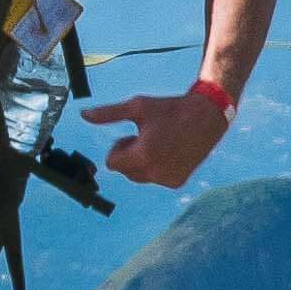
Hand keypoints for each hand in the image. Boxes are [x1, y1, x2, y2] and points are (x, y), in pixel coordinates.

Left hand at [88, 81, 235, 188]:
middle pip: (124, 171)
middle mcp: (155, 172)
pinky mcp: (177, 182)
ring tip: (158, 144)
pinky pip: (155, 179)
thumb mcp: (137, 107)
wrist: (206, 117)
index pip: (112, 163)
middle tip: (146, 137)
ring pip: (139, 177)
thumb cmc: (170, 109)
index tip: (132, 135)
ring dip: (142, 163)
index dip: (119, 147)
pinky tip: (170, 151)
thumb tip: (84, 115)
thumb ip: (108, 114)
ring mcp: (168, 179)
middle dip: (129, 156)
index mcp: (143, 155)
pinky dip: (157, 168)